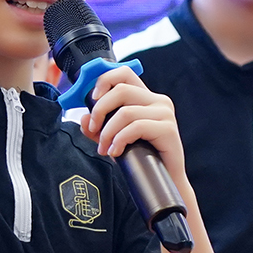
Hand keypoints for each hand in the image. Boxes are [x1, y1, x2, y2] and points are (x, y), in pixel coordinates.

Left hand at [80, 65, 187, 186]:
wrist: (166, 180)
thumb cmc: (143, 156)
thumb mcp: (113, 138)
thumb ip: (97, 128)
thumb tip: (84, 118)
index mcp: (145, 97)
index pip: (124, 73)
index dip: (105, 80)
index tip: (92, 99)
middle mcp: (158, 100)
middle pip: (121, 90)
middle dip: (100, 110)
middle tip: (94, 130)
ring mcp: (165, 113)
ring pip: (125, 112)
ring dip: (108, 132)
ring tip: (105, 148)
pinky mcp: (168, 129)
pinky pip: (136, 127)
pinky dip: (120, 140)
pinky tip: (116, 152)